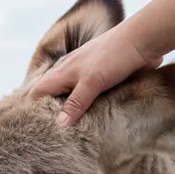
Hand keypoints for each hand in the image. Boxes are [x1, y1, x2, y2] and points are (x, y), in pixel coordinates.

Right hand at [29, 25, 161, 126]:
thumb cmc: (114, 57)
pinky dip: (86, 105)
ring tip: (69, 130)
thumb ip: (75, 104)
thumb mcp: (92, 82)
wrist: (142, 40)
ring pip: (70, 93)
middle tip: (50, 133)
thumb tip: (59, 125)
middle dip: (50, 111)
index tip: (32, 126)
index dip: (32, 107)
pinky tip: (91, 116)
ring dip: (70, 108)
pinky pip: (88, 94)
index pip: (38, 91)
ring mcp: (86, 72)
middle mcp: (71, 71)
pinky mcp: (102, 76)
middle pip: (52, 93)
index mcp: (62, 71)